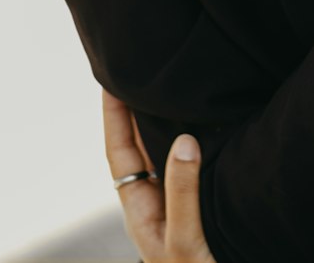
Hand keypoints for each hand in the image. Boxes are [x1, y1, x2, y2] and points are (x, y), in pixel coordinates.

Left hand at [102, 88, 217, 262]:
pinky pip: (192, 162)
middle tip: (134, 72)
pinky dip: (192, 136)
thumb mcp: (185, 241)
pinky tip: (203, 119)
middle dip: (133, 110)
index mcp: (141, 210)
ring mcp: (177, 204)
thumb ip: (184, 192)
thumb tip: (185, 139)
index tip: (109, 81)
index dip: (113, 116)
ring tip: (164, 86)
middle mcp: (156, 202)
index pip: (120, 153)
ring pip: (164, 153)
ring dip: (162, 120)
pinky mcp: (203, 204)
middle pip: (138, 147)